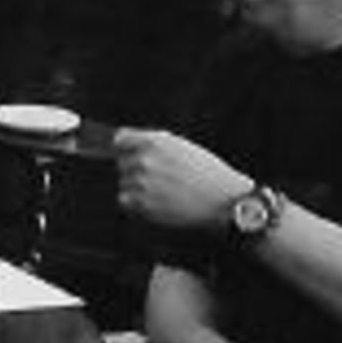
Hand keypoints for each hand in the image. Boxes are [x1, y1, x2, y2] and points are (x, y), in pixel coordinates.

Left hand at [113, 128, 249, 231]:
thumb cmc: (205, 172)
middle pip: (122, 163)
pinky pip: (124, 199)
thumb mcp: (180, 147)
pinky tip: (155, 201)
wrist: (222, 199)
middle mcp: (145, 159)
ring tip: (163, 191)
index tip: (133, 155)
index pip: (121, 139)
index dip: (126, 148)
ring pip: (125, 182)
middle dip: (135, 169)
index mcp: (155, 142)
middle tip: (160, 179)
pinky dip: (135, 202)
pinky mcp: (142, 203)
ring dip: (137, 187)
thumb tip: (119, 140)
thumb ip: (152, 143)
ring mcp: (142, 182)